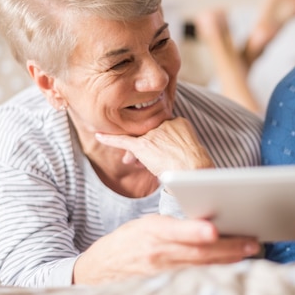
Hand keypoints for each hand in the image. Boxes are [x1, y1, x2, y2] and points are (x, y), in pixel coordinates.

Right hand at [73, 214, 259, 283]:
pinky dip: (214, 273)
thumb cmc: (128, 242)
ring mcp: (161, 274)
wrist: (99, 271)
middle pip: (197, 252)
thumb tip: (208, 220)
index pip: (176, 231)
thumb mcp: (146, 225)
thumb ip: (174, 224)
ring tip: (248, 253)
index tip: (214, 229)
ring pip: (200, 268)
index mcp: (151, 231)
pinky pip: (194, 279)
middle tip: (252, 242)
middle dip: (227, 248)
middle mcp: (156, 254)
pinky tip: (231, 267)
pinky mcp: (164, 287)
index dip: (194, 231)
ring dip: (227, 261)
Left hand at [96, 117, 214, 175]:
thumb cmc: (196, 167)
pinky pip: (122, 140)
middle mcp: (164, 123)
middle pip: (147, 132)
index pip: (160, 128)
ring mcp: (153, 133)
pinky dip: (109, 139)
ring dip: (132, 151)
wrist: (195, 172)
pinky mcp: (142, 145)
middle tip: (138, 159)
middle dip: (143, 146)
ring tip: (129, 161)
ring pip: (137, 139)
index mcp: (178, 121)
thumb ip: (178, 144)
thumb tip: (169, 153)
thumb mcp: (190, 149)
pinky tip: (99, 135)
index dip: (155, 140)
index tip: (157, 151)